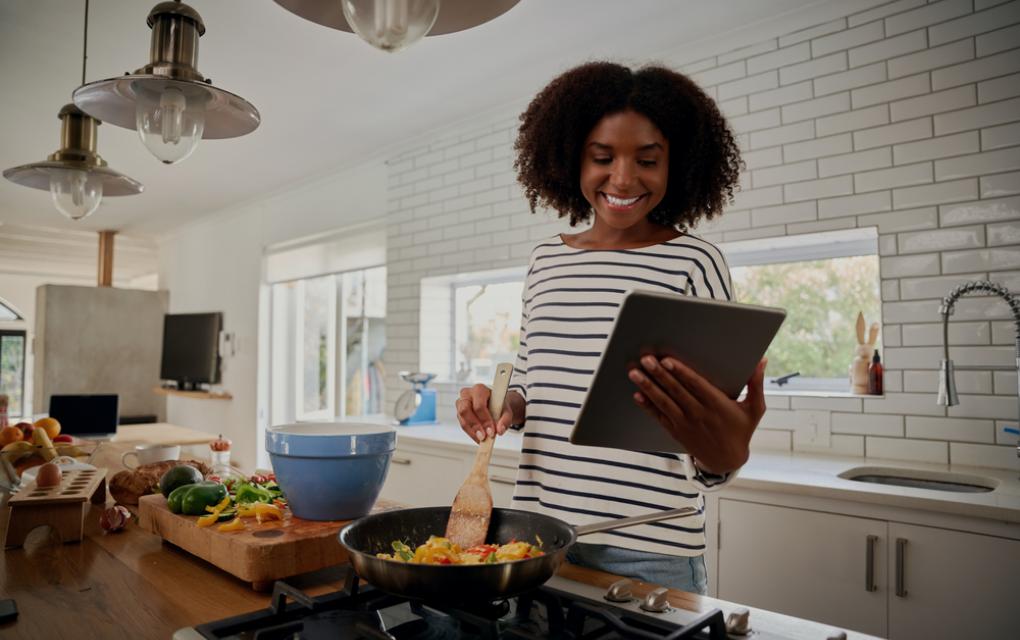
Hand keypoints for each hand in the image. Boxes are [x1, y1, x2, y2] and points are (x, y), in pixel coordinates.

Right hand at [455, 384, 513, 442]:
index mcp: (480, 389)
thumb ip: (505, 420)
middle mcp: (467, 394)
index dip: (485, 419)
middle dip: (475, 426)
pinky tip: (479, 438)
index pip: (479, 405)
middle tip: (484, 437)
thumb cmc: (499, 405)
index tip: (491, 431)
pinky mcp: (459, 413)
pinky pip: (463, 425)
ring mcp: (461, 403)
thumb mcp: (506, 411)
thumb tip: (499, 430)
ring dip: (473, 432)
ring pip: (462, 419)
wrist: (494, 405)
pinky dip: (471, 433)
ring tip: (482, 439)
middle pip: (465, 410)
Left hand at [629, 356, 766, 474]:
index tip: (667, 360)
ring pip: (664, 402)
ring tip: (634, 373)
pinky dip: (647, 406)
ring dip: (648, 387)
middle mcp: (699, 414)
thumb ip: (756, 384)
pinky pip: (659, 417)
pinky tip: (637, 395)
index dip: (681, 372)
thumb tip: (762, 360)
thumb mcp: (755, 409)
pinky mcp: (676, 431)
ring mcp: (686, 423)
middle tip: (645, 360)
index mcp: (718, 405)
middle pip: (676, 391)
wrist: (727, 460)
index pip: (696, 385)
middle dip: (659, 374)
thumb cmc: (741, 430)